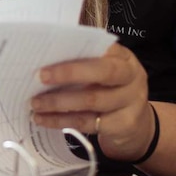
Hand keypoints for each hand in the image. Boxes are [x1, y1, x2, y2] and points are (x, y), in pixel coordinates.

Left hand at [30, 43, 155, 162]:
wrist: (140, 127)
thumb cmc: (112, 91)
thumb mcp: (105, 73)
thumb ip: (84, 64)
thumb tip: (44, 59)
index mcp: (125, 58)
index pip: (102, 48)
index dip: (76, 50)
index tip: (49, 53)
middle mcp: (132, 78)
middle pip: (104, 72)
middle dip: (69, 73)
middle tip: (40, 77)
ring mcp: (131, 103)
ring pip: (91, 101)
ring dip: (58, 102)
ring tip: (35, 103)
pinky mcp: (123, 126)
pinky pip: (87, 123)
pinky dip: (61, 121)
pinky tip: (42, 119)